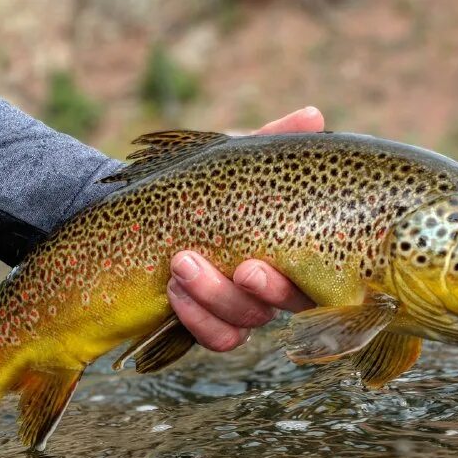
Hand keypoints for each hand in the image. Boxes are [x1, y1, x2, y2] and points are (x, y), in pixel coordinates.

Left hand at [167, 106, 321, 350]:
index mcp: (290, 248)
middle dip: (263, 290)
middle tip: (240, 269)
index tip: (261, 259)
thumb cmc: (199, 186)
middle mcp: (273, 285)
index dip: (301, 274)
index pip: (315, 272)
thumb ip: (273, 141)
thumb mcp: (233, 160)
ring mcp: (242, 309)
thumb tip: (314, 117)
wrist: (142, 213)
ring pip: (248, 323)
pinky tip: (174, 292)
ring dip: (215, 297)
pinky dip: (197, 319)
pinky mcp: (211, 326)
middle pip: (289, 305)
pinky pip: (219, 340)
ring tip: (180, 265)